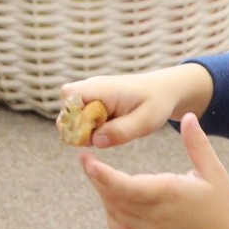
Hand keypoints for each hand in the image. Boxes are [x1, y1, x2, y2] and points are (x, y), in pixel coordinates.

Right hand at [58, 63, 213, 146]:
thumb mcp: (146, 121)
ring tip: (110, 131)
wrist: (163, 91)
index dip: (74, 118)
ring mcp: (90, 94)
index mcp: (102, 88)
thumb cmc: (156, 103)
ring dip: (85, 130)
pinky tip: (109, 129)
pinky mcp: (92, 103)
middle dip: (78, 129)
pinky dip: (91, 129)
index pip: (69, 97)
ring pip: (72, 117)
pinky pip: (81, 119)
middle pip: (66, 109)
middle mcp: (91, 88)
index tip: (94, 133)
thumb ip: (121, 131)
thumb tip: (95, 141)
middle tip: (104, 136)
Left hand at [80, 114, 228, 228]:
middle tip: (86, 160)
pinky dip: (111, 214)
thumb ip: (198, 144)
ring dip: (103, 193)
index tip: (88, 160)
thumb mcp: (214, 171)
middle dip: (96, 178)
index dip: (103, 175)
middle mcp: (156, 216)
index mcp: (169, 194)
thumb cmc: (223, 204)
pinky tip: (112, 200)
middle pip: (114, 197)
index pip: (127, 186)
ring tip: (98, 175)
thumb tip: (187, 116)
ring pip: (114, 212)